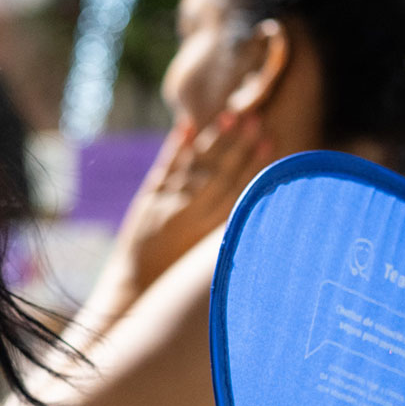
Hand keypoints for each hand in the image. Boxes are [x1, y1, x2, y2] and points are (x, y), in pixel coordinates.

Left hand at [113, 112, 271, 294]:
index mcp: (210, 232)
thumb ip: (229, 232)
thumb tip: (256, 207)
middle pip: (220, 173)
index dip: (255, 165)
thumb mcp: (208, 260)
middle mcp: (190, 215)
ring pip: (196, 166)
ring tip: (230, 116)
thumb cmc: (178, 279)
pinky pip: (166, 169)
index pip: (238, 190)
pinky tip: (187, 127)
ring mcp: (167, 205)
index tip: (270, 140)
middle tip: (255, 118)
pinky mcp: (147, 200)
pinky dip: (176, 148)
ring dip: (213, 140)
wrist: (134, 289)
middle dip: (239, 146)